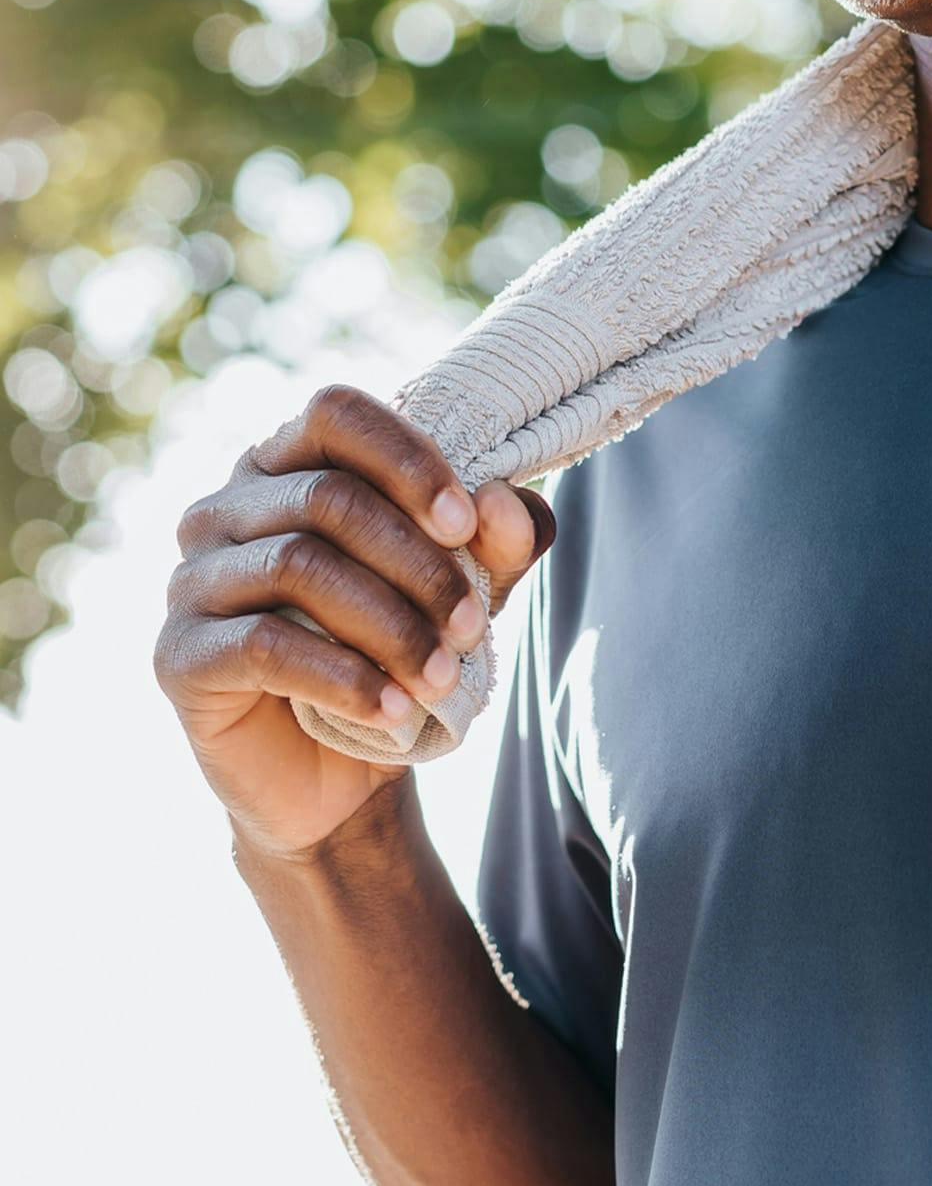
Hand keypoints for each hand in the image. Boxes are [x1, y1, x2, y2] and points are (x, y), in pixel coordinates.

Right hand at [154, 385, 555, 865]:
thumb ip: (497, 539)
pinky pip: (265, 647)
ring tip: (443, 674)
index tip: (464, 524)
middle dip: (417, 565)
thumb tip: (499, 501)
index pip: (335, 414)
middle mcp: (225, 508)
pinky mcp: (178, 655)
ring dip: (389, 625)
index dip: (406, 460)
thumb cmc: (400, 647)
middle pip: (328, 499)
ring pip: (298, 566)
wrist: (338, 771)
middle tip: (470, 625)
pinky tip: (395, 708)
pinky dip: (345, 677)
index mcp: (288, 465)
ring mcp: (193, 579)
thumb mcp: (470, 586)